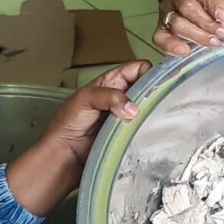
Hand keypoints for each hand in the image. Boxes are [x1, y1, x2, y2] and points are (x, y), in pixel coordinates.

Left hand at [6, 61, 148, 215]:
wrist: (64, 154)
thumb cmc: (68, 122)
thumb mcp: (85, 99)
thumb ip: (109, 96)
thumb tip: (134, 108)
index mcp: (112, 81)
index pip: (138, 68)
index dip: (148, 72)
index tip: (156, 84)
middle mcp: (123, 96)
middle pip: (148, 87)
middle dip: (155, 92)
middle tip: (159, 103)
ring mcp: (128, 116)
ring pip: (150, 107)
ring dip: (154, 111)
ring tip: (158, 118)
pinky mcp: (131, 133)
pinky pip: (146, 127)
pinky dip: (150, 127)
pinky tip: (152, 130)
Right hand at [156, 0, 223, 56]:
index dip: (212, 3)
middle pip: (186, 6)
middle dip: (207, 23)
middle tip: (222, 33)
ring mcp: (164, 7)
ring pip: (176, 22)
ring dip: (196, 35)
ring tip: (213, 42)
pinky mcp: (160, 24)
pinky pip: (159, 37)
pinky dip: (171, 46)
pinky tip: (185, 51)